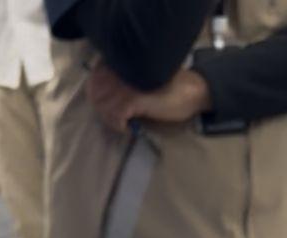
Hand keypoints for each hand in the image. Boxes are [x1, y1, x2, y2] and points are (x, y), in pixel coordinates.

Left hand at [88, 64, 210, 133]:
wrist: (191, 91)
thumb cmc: (168, 89)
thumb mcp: (141, 81)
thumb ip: (123, 83)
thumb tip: (103, 98)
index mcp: (124, 62)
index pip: (95, 77)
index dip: (95, 95)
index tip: (106, 107)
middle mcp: (123, 69)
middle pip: (96, 92)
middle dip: (101, 109)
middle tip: (113, 119)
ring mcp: (128, 83)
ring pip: (104, 105)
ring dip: (109, 119)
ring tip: (120, 124)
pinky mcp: (136, 98)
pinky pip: (116, 114)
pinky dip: (118, 124)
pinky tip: (126, 127)